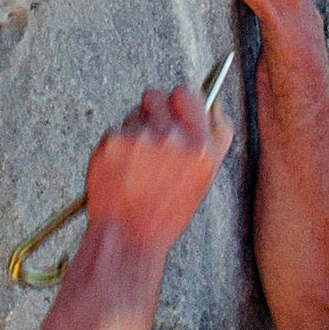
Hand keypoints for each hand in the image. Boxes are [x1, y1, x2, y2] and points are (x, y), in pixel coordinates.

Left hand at [81, 81, 230, 253]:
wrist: (129, 236)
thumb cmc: (166, 212)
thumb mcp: (204, 178)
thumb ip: (215, 138)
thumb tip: (214, 106)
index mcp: (200, 146)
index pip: (189, 93)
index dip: (179, 99)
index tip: (174, 107)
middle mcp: (172, 138)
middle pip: (156, 95)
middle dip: (152, 110)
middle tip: (151, 136)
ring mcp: (140, 138)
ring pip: (133, 114)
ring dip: (134, 130)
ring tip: (137, 163)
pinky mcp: (113, 142)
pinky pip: (114, 131)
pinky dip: (115, 146)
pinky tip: (121, 169)